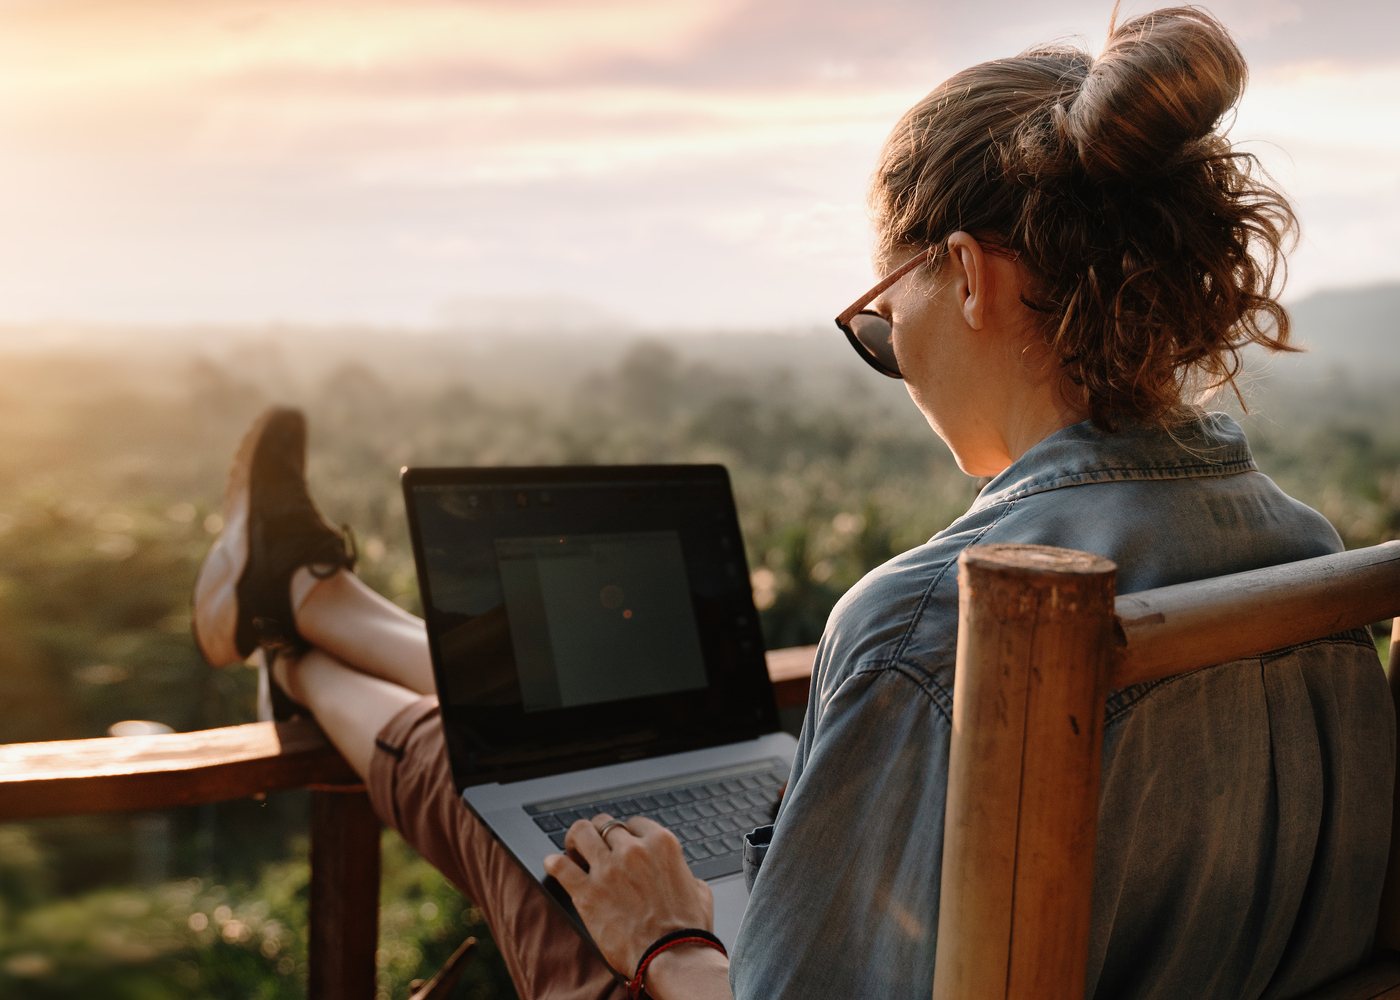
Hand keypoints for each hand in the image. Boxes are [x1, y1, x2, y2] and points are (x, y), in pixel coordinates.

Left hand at [543, 814, 714, 977]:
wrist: (672, 956)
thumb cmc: (687, 929)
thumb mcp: (698, 889)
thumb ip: (683, 872)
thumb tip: (680, 875)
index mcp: (662, 844)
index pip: (634, 823)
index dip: (626, 833)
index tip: (620, 843)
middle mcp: (633, 850)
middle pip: (605, 824)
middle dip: (599, 832)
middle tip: (594, 844)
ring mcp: (608, 869)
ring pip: (581, 833)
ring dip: (575, 839)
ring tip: (573, 848)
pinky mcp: (587, 892)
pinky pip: (560, 866)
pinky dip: (554, 863)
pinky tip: (554, 864)